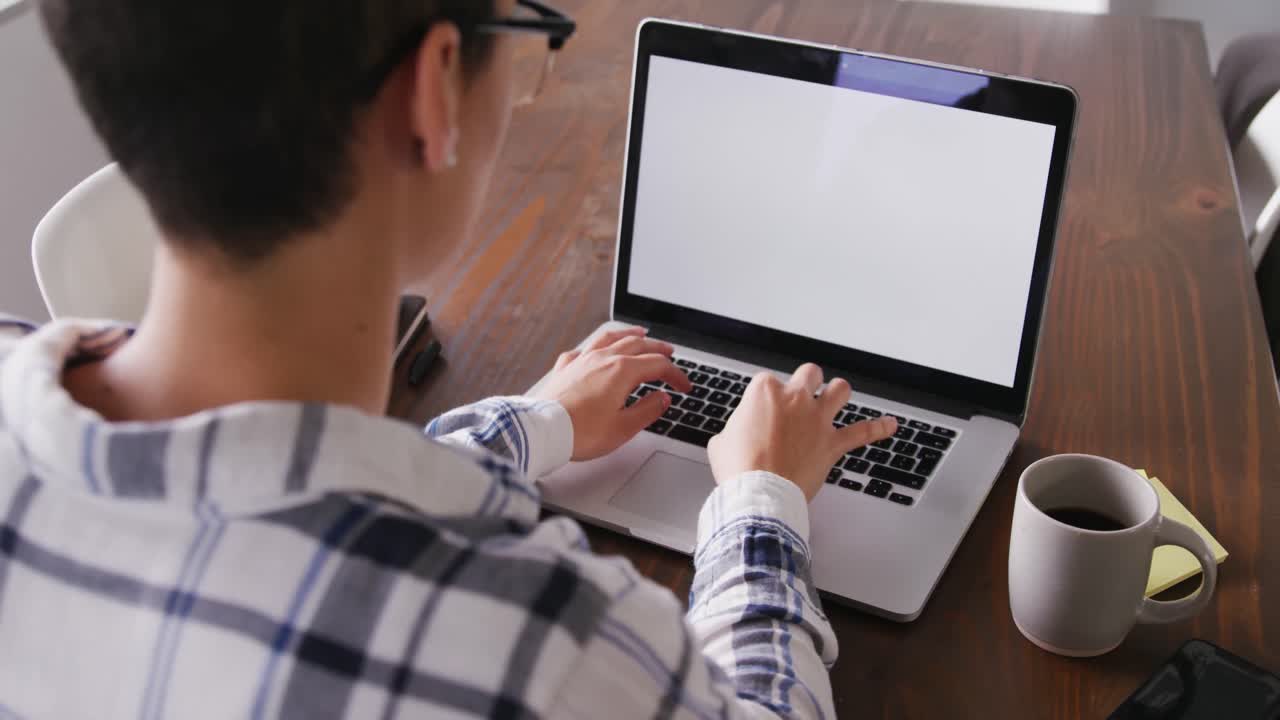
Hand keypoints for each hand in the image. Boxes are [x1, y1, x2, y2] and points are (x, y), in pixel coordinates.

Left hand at [532, 326, 692, 460]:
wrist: (542, 432)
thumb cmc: (581, 433)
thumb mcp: (624, 428)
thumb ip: (648, 410)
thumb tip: (662, 399)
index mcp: (621, 371)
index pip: (657, 366)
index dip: (676, 375)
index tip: (684, 386)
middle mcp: (602, 359)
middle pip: (637, 345)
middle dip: (657, 348)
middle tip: (670, 352)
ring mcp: (582, 360)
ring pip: (610, 338)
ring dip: (629, 334)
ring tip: (640, 333)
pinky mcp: (565, 368)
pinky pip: (584, 349)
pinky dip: (596, 346)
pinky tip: (596, 350)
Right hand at [707, 363, 897, 500]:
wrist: (759, 494)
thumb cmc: (739, 469)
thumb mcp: (721, 442)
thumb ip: (735, 430)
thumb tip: (737, 436)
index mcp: (764, 391)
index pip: (767, 381)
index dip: (766, 396)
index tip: (763, 411)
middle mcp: (795, 399)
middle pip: (809, 373)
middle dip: (807, 382)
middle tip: (802, 393)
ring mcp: (817, 419)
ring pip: (839, 390)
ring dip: (838, 392)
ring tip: (836, 396)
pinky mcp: (832, 444)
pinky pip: (862, 432)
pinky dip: (878, 428)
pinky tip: (890, 425)